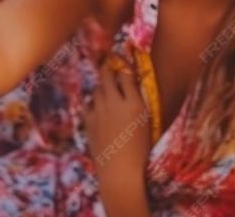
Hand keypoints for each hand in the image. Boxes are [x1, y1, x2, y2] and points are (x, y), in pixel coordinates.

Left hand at [83, 64, 151, 182]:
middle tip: (109, 64)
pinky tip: (96, 107)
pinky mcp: (88, 120)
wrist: (119, 172)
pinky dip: (92, 103)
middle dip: (108, 67)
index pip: (127, 75)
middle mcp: (114, 102)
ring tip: (106, 89)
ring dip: (102, 87)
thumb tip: (132, 87)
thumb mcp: (146, 123)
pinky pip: (88, 103)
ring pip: (97, 89)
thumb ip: (139, 103)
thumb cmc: (140, 151)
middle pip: (107, 75)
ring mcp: (98, 110)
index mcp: (133, 103)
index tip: (124, 63)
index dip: (125, 66)